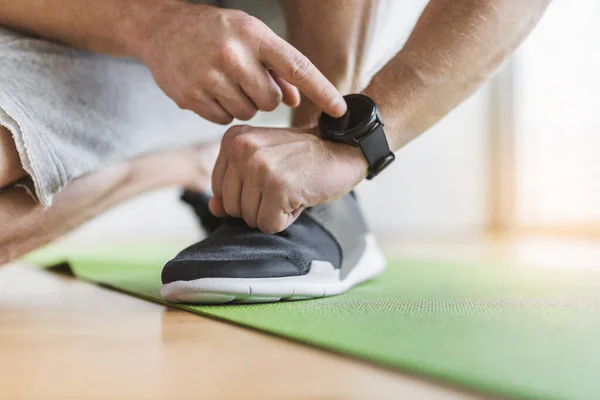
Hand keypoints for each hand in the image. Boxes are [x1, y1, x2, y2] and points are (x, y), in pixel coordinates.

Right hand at [137, 3, 346, 123]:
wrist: (161, 28)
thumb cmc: (214, 33)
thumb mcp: (250, 37)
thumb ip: (277, 68)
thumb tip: (297, 100)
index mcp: (253, 36)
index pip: (297, 67)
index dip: (322, 91)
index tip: (340, 110)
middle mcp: (232, 54)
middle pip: (271, 101)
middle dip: (265, 97)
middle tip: (248, 80)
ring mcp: (209, 76)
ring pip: (248, 113)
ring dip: (243, 104)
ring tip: (226, 82)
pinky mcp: (190, 96)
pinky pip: (223, 120)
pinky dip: (222, 110)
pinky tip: (211, 90)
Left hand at [209, 125, 367, 232]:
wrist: (344, 148)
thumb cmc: (303, 159)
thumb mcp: (263, 166)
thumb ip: (235, 186)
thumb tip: (214, 208)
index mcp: (233, 139)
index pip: (219, 191)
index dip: (248, 196)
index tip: (271, 178)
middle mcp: (242, 149)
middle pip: (232, 208)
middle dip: (259, 207)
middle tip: (285, 185)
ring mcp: (260, 166)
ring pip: (250, 219)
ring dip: (275, 213)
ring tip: (293, 189)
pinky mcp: (278, 185)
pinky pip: (270, 225)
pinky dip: (288, 219)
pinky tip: (300, 196)